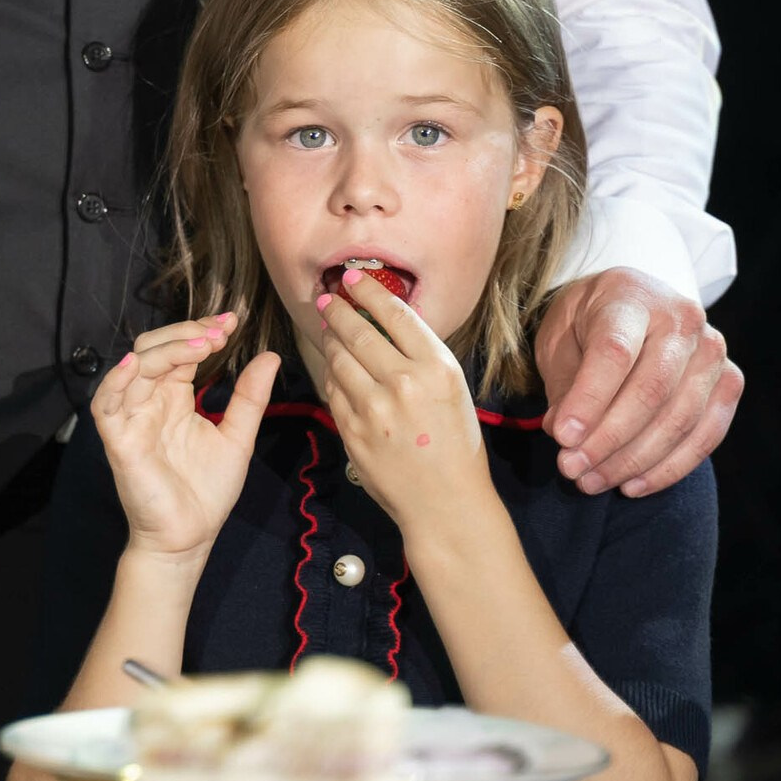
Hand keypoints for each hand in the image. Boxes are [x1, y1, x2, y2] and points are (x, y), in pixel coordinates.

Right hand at [92, 313, 279, 560]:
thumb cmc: (207, 490)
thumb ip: (249, 397)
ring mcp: (132, 419)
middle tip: (218, 332)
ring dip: (164, 350)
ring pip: (134, 368)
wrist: (190, 536)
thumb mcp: (237, 436)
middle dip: (184, 333)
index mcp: (174, 397)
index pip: (180, 350)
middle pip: (153, 349)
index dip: (200, 330)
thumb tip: (270, 357)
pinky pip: (106, 405)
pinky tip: (136, 366)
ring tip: (199, 345)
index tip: (231, 321)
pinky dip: (115, 383)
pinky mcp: (119, 441)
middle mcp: (150, 402)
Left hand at [316, 270, 500, 542]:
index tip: (352, 279)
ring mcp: (373, 408)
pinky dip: (330, 374)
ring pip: (338, 359)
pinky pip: (332, 390)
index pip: (396, 315)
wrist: (445, 501)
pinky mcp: (351, 430)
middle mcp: (404, 383)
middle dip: (336, 310)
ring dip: (329, 340)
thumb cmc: (455, 443)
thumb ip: (421, 356)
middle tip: (325, 298)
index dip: (369, 291)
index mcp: (437, 368)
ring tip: (328, 330)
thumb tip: (386, 321)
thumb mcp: (452, 389)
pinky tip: (333, 368)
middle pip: (357, 332)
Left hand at [534, 268, 742, 495]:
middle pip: (651, 390)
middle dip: (608, 440)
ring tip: (592, 482)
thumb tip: (566, 435)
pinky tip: (633, 485)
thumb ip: (563, 384)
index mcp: (631, 297)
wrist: (631, 307)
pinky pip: (706, 434)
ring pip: (679, 418)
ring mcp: (712, 351)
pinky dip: (669, 467)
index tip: (563, 438)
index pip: (615, 353)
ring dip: (633, 460)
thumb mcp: (558, 340)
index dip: (589, 400)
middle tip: (571, 469)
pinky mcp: (729, 381)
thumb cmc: (586, 325)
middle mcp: (682, 319)